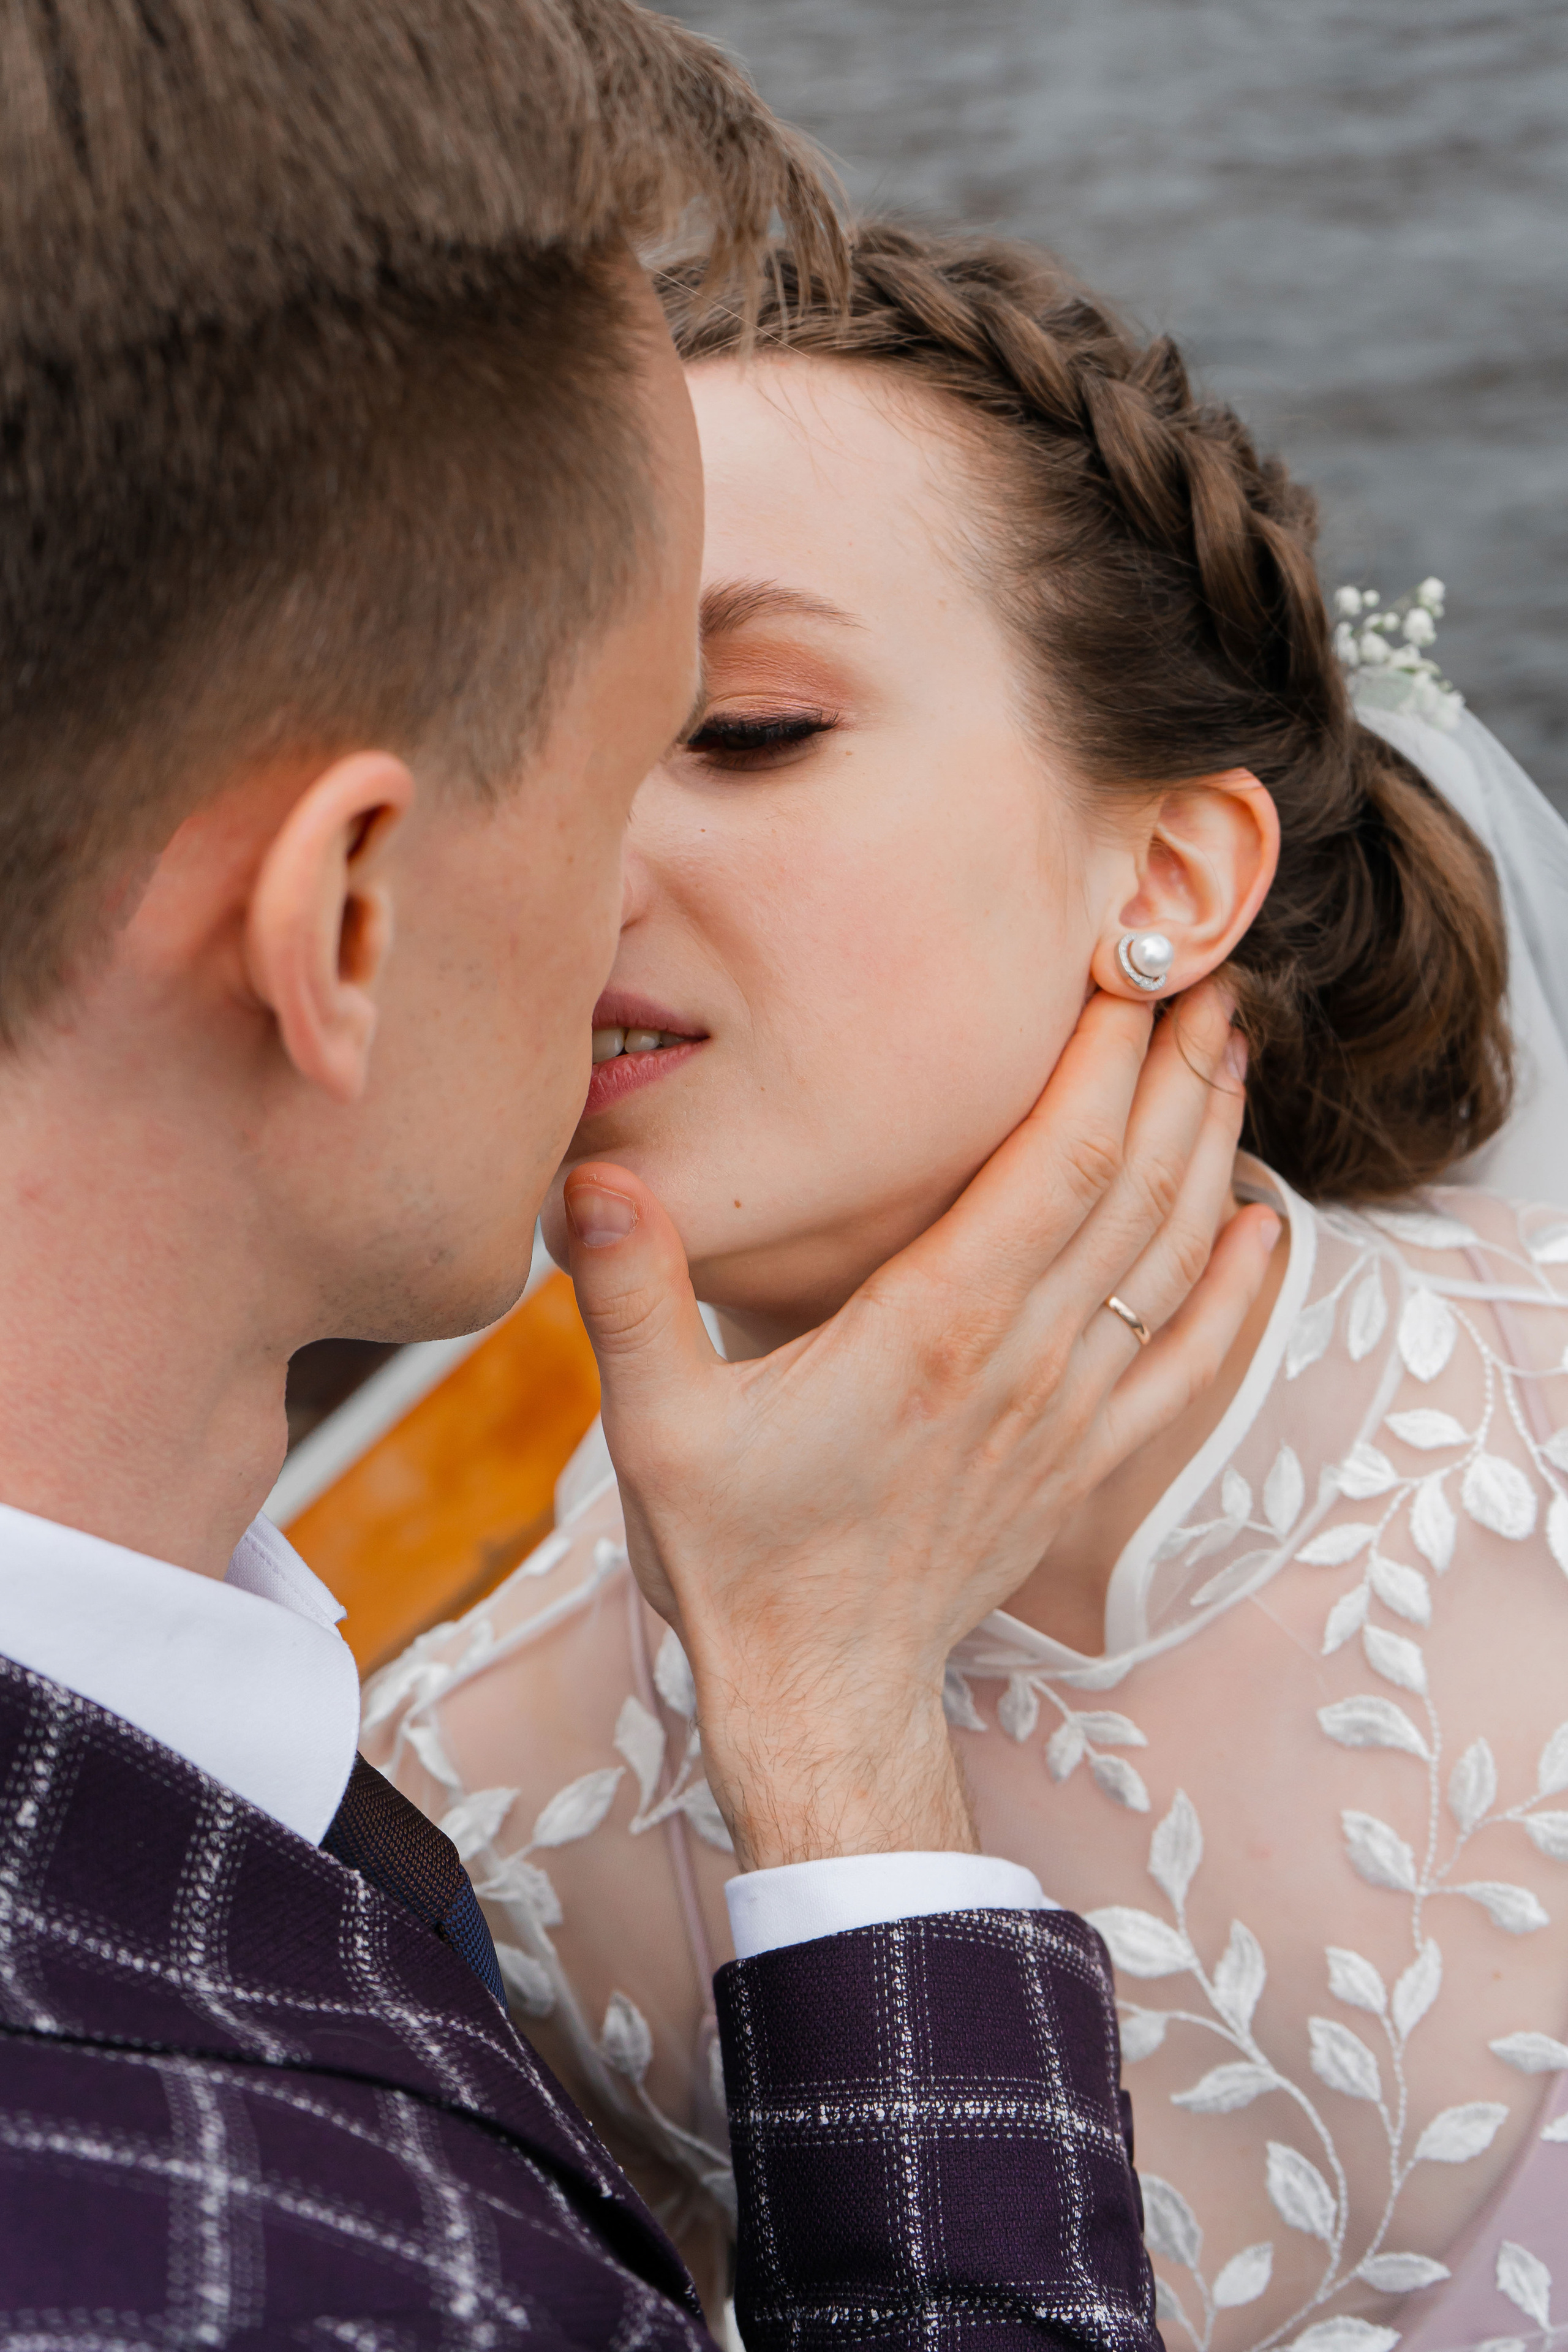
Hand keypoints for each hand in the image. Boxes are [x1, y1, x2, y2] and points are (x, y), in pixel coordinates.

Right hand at [562, 981, 1278, 1871]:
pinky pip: (1186, 1362)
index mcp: (932, 1329)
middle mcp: (1021, 1360)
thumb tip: (591, 1170)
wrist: (821, 1693)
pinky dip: (1235, 1291)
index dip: (1102, 1062)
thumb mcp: (657, 1424)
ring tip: (1231, 1059)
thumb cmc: (739, 1555)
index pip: (1055, 1165)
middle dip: (1175, 1073)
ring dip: (1211, 1151)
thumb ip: (629, 1293)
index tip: (1128, 972)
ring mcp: (1065, 1414)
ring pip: (1169, 1261)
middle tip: (1206, 976)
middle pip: (1134, 1190)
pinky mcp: (1080, 1463)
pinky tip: (1263, 1230)